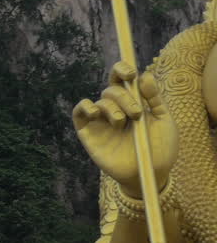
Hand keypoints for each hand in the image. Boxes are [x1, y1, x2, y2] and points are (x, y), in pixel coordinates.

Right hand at [72, 62, 176, 198]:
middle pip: (112, 89)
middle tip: (136, 113)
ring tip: (122, 122)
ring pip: (100, 101)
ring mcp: (100, 120)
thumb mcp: (163, 119)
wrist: (149, 173)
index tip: (131, 73)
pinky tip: (95, 112)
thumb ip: (154, 97)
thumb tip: (144, 75)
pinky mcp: (87, 132)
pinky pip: (79, 112)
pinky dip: (85, 107)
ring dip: (112, 107)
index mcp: (133, 102)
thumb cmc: (159, 148)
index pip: (122, 79)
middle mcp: (115, 108)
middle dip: (124, 97)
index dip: (122, 70)